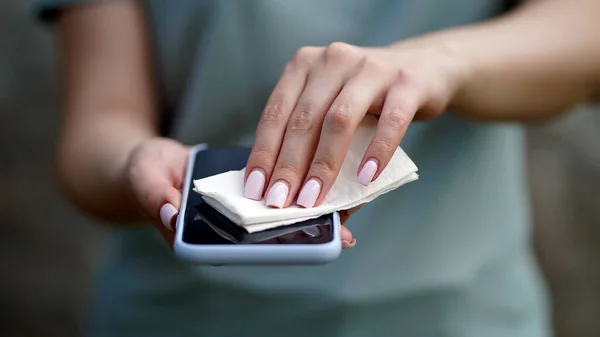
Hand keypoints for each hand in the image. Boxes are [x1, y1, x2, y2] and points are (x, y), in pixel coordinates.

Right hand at [123, 138, 355, 247]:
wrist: (152, 162)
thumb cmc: (144, 174)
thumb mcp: (143, 179)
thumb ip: (153, 197)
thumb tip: (170, 214)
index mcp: (205, 236)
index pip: (244, 249)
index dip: (276, 249)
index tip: (308, 245)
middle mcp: (227, 228)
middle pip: (270, 237)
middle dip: (306, 234)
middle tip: (343, 235)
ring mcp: (240, 211)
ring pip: (278, 217)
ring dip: (310, 212)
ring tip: (346, 207)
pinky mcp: (249, 192)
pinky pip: (276, 191)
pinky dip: (299, 186)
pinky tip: (325, 178)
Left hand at [245, 41, 465, 209]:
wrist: (423, 69)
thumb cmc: (368, 100)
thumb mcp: (336, 112)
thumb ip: (317, 150)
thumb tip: (309, 211)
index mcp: (305, 65)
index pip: (276, 113)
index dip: (264, 153)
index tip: (257, 190)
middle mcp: (333, 60)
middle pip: (304, 119)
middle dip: (289, 166)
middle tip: (281, 202)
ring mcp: (371, 68)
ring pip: (339, 119)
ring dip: (324, 164)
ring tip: (315, 197)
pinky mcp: (406, 83)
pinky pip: (390, 121)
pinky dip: (376, 152)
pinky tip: (366, 178)